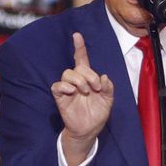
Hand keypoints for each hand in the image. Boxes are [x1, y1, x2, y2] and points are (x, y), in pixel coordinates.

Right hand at [52, 33, 113, 165]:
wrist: (89, 130)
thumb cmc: (97, 114)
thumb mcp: (108, 101)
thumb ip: (109, 89)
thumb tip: (105, 77)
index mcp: (88, 79)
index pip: (82, 60)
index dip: (79, 47)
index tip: (77, 35)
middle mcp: (77, 81)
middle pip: (77, 67)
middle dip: (88, 74)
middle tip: (95, 87)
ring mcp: (68, 89)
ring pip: (67, 74)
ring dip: (78, 80)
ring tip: (86, 91)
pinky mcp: (60, 98)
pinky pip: (57, 86)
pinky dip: (64, 86)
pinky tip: (73, 91)